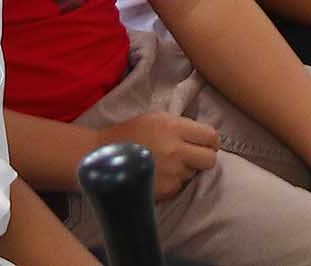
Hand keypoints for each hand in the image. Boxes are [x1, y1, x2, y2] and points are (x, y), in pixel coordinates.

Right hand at [104, 111, 221, 199]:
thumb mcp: (155, 118)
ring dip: (184, 171)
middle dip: (204, 158)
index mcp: (174, 128)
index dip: (211, 142)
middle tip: (191, 156)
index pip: (211, 137)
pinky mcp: (162, 191)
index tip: (205, 144)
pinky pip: (177, 188)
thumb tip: (201, 136)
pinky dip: (171, 183)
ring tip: (164, 165)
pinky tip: (156, 176)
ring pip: (192, 175)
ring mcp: (170, 174)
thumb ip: (180, 125)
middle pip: (210, 160)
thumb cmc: (128, 134)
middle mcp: (176, 151)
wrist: (99, 157)